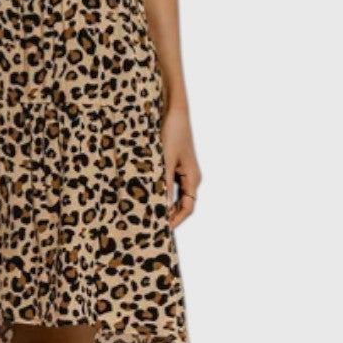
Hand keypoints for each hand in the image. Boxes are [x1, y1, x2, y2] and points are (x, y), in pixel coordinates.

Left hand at [160, 107, 200, 227]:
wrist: (175, 112)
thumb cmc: (172, 133)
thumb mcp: (165, 159)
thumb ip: (165, 183)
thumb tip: (164, 207)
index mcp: (192, 178)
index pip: (187, 208)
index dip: (176, 220)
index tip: (162, 229)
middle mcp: (191, 177)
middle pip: (183, 204)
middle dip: (170, 215)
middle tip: (153, 226)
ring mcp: (184, 171)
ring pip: (177, 195)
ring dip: (166, 205)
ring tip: (150, 214)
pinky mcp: (176, 165)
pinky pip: (171, 185)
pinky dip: (163, 193)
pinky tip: (150, 196)